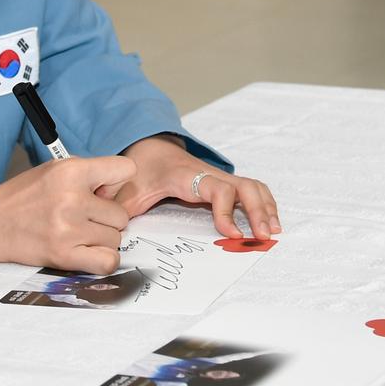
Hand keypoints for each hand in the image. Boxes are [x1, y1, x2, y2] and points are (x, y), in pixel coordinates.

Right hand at [0, 155, 133, 274]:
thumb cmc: (24, 196)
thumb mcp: (55, 170)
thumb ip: (89, 176)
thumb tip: (118, 193)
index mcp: (71, 171)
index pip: (125, 170)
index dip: (117, 181)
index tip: (103, 190)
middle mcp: (73, 198)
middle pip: (121, 214)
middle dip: (106, 218)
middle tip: (84, 217)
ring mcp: (69, 229)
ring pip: (116, 239)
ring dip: (101, 239)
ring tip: (78, 234)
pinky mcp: (64, 255)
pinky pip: (108, 262)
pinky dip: (103, 260)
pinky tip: (88, 252)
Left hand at [107, 136, 281, 239]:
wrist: (149, 148)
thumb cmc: (140, 170)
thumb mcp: (127, 189)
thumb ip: (119, 207)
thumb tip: (111, 229)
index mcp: (187, 176)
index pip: (216, 189)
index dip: (226, 210)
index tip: (231, 233)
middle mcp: (209, 174)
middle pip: (244, 186)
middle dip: (258, 211)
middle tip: (263, 237)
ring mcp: (219, 177)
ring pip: (252, 186)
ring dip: (266, 208)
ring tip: (273, 232)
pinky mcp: (224, 183)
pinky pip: (251, 189)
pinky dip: (264, 204)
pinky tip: (270, 223)